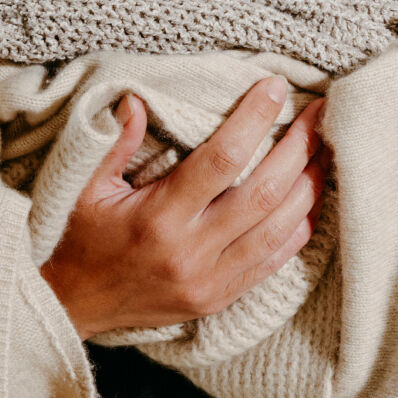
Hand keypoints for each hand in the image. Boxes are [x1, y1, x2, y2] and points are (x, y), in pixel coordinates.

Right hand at [39, 76, 331, 339]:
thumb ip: (114, 143)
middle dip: (299, 148)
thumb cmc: (76, 238)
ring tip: (328, 149)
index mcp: (159, 218)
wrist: (69, 308)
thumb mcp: (83, 187)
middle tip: (320, 112)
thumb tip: (138, 98)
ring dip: (309, 187)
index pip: (222, 159)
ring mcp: (209, 281)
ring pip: (279, 230)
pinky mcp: (219, 299)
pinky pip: (273, 263)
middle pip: (264, 193)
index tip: (276, 88)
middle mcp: (191, 252)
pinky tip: (312, 200)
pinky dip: (298, 229)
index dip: (254, 119)